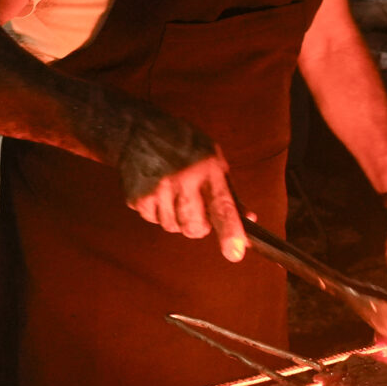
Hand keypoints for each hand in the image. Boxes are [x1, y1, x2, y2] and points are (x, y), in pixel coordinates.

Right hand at [114, 105, 246, 260]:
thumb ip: (229, 193)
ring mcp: (157, 190)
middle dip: (199, 226)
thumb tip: (249, 220)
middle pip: (195, 227)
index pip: (222, 207)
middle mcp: (182, 179)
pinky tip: (157, 191)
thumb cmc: (183, 145)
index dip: (230, 232)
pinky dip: (158, 212)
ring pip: (173, 227)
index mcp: (207, 168)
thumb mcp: (213, 159)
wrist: (138, 132)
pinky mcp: (137, 197)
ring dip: (177, 218)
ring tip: (173, 192)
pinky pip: (154, 220)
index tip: (235, 253)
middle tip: (196, 207)